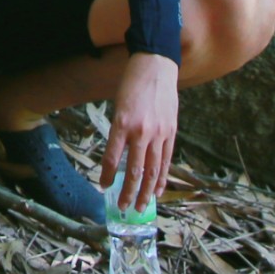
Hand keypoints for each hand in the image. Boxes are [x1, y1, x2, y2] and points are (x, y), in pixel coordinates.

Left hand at [103, 52, 179, 209]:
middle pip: (134, 170)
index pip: (113, 157)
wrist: (155, 66)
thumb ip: (119, 130)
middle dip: (128, 192)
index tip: (104, 187)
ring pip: (152, 170)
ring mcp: (159, 133)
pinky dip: (161, 177)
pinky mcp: (171, 132)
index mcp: (123, 123)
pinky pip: (166, 160)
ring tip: (141, 206)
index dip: (107, 175)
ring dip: (146, 191)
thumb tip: (118, 156)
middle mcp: (141, 131)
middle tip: (124, 207)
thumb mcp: (118, 106)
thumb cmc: (131, 84)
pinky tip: (157, 190)